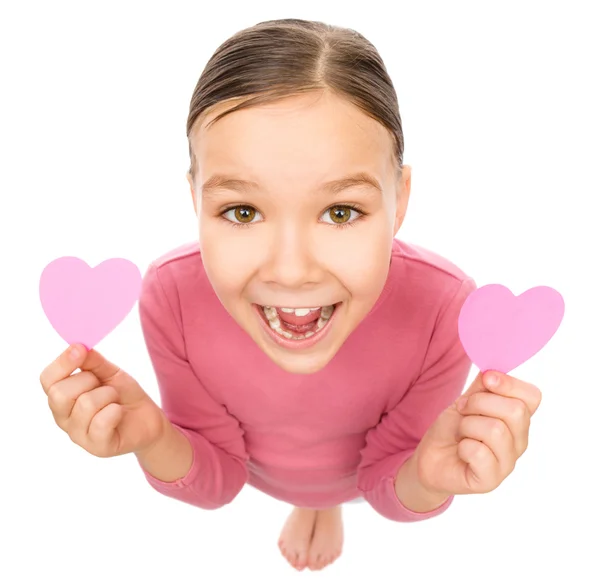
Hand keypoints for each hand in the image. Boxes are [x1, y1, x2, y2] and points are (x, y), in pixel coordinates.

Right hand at [40, 344, 165, 457]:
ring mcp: (78, 435)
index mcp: (62, 397)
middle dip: (88, 380)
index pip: (47, 379)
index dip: (62, 363)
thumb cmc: (123, 395)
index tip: (80, 349)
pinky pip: (101, 422)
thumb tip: (77, 346)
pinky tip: (119, 413)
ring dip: (108, 396)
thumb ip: (92, 361)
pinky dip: (115, 411)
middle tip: (103, 385)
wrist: (148, 418)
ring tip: (114, 401)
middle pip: (59, 393)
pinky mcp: (98, 447)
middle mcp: (64, 418)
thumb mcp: (110, 372)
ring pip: (85, 404)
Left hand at [413, 371, 541, 494]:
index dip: (509, 383)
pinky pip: (480, 453)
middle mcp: (519, 441)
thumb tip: (494, 367)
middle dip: (480, 402)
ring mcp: (507, 463)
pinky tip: (462, 451)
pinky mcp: (490, 480)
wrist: (431, 457)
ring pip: (496, 430)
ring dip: (468, 425)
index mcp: (518, 420)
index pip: (532, 396)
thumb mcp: (466, 400)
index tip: (486, 379)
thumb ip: (483, 385)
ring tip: (462, 433)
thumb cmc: (452, 430)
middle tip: (463, 410)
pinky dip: (463, 447)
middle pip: (515, 410)